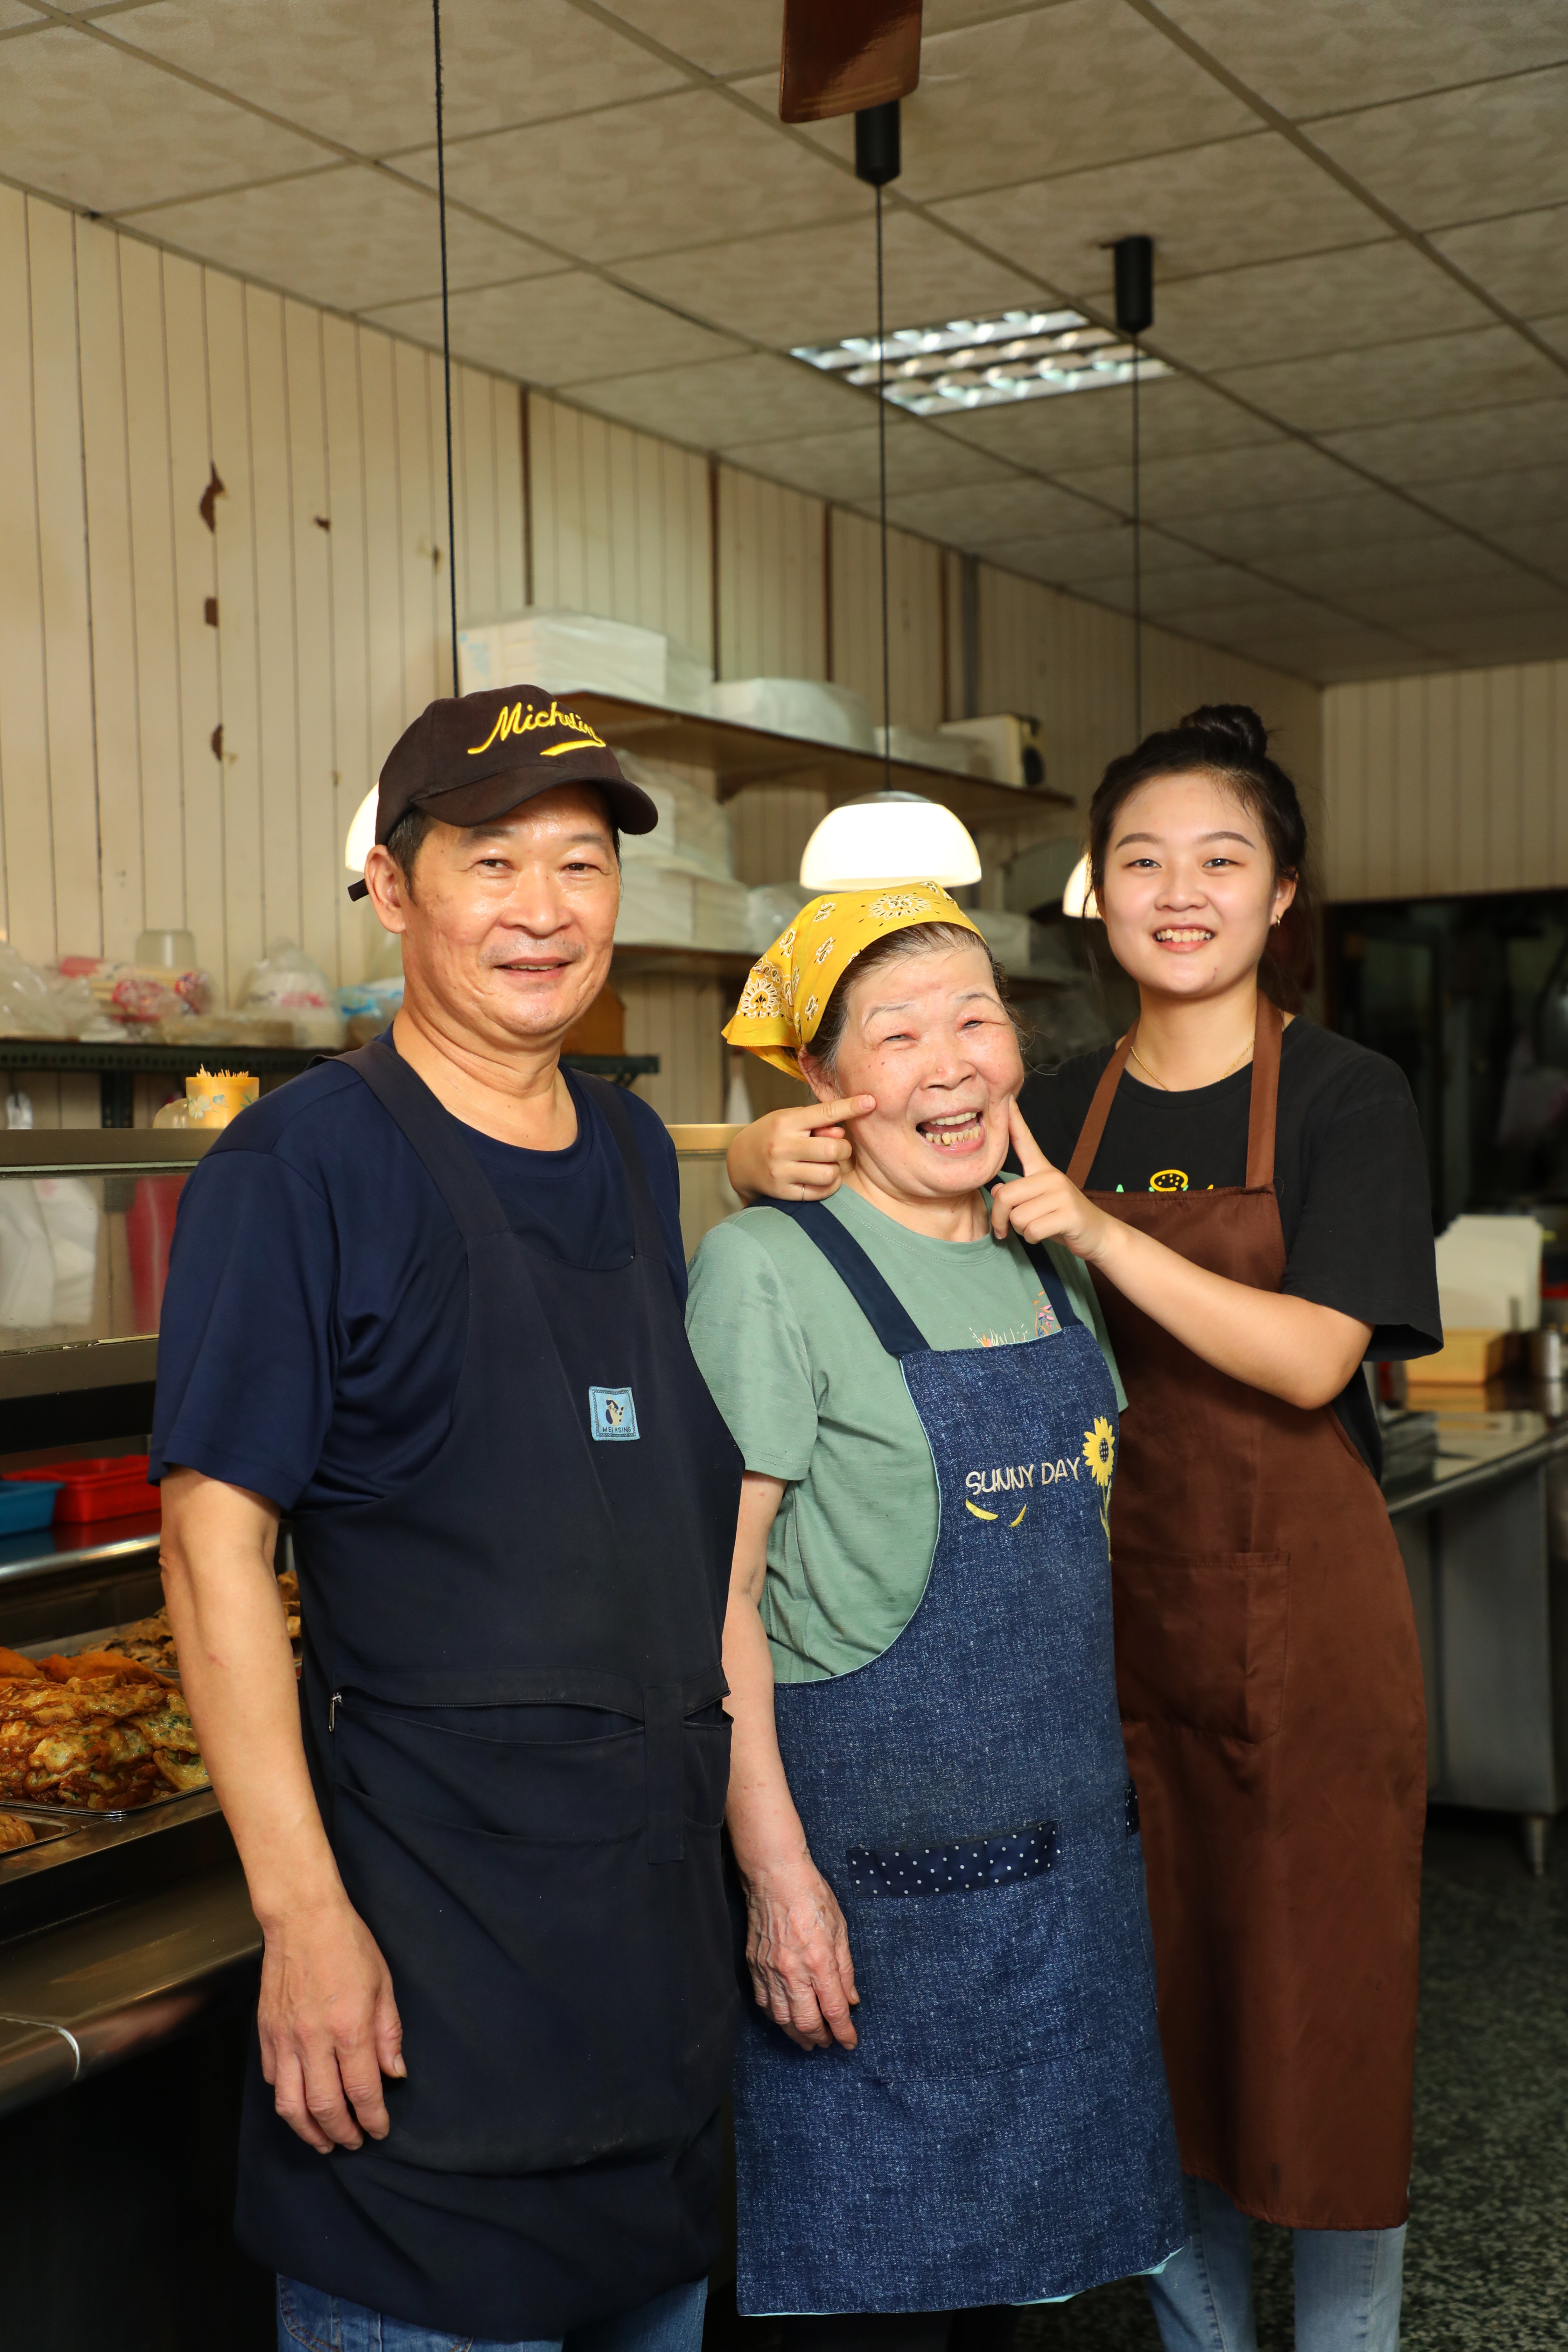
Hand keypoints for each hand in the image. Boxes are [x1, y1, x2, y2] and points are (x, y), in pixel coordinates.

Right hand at [258, 1895, 405, 2151]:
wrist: (303, 1917)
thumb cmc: (348, 1944)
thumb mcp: (383, 1983)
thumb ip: (389, 2033)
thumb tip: (395, 2074)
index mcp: (350, 2027)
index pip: (362, 2091)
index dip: (373, 2119)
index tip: (380, 2131)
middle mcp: (314, 2040)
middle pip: (325, 2107)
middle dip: (342, 2133)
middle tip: (354, 2142)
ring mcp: (284, 2038)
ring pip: (290, 2104)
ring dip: (308, 2131)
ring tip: (324, 2142)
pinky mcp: (265, 2033)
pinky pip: (271, 2080)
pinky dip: (286, 2100)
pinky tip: (300, 2105)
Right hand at [725, 1097, 874, 1204]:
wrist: (740, 1162)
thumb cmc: (772, 1135)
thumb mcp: (789, 1120)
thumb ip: (816, 1123)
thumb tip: (842, 1131)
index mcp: (785, 1122)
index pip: (825, 1113)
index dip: (850, 1107)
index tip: (870, 1102)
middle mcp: (782, 1146)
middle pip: (833, 1149)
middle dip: (843, 1149)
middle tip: (837, 1148)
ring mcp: (781, 1171)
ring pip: (830, 1174)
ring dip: (835, 1169)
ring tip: (825, 1165)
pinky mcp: (783, 1192)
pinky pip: (820, 1192)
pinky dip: (828, 1185)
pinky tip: (821, 1178)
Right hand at [742, 1856, 859, 2050]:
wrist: (775, 1877)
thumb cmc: (811, 1896)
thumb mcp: (840, 1929)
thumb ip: (845, 1969)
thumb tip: (851, 1999)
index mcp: (819, 1961)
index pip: (834, 2010)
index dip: (844, 2032)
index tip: (850, 2042)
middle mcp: (793, 1971)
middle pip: (807, 2022)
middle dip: (820, 2038)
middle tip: (828, 2043)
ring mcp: (770, 1971)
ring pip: (783, 2018)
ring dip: (797, 2034)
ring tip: (808, 2040)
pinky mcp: (755, 1966)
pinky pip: (764, 2002)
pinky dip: (775, 2017)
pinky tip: (784, 2020)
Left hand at [990, 1100, 1110, 1260]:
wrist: (1097, 1235)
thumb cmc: (1061, 1219)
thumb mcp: (1037, 1204)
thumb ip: (1017, 1195)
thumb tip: (998, 1191)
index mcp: (1043, 1170)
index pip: (1025, 1141)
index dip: (1014, 1121)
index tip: (1007, 1098)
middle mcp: (1052, 1176)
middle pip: (1006, 1195)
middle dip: (1001, 1219)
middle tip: (1006, 1229)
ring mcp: (1061, 1194)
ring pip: (1018, 1217)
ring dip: (1021, 1231)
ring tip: (1037, 1228)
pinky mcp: (1068, 1214)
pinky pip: (1032, 1230)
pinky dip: (1032, 1239)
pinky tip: (1044, 1236)